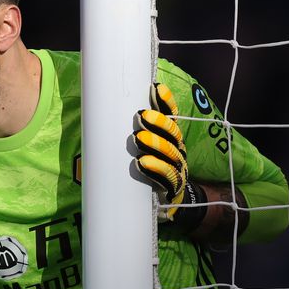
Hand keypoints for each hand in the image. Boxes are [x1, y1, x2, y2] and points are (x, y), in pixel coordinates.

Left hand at [131, 83, 205, 223]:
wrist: (172, 200)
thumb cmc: (154, 169)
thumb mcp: (147, 149)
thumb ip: (138, 133)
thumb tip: (109, 111)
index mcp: (173, 138)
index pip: (172, 116)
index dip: (166, 102)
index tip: (155, 88)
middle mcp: (178, 150)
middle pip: (172, 133)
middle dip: (158, 122)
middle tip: (141, 115)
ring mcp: (178, 168)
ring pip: (170, 153)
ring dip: (155, 144)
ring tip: (138, 138)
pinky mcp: (174, 187)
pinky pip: (167, 177)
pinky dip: (155, 169)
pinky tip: (142, 163)